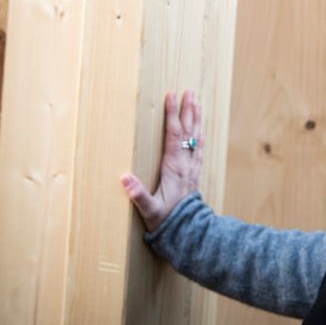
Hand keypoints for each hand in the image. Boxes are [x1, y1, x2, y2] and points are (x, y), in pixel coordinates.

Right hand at [121, 88, 204, 232]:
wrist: (189, 233)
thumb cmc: (167, 222)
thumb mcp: (149, 210)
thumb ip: (138, 194)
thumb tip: (124, 178)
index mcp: (174, 167)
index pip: (173, 135)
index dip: (172, 114)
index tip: (171, 96)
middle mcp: (186, 164)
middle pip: (188, 131)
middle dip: (188, 110)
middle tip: (189, 91)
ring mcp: (192, 168)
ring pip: (196, 137)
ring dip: (196, 119)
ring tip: (197, 102)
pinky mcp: (194, 174)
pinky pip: (198, 149)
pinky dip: (199, 135)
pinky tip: (201, 130)